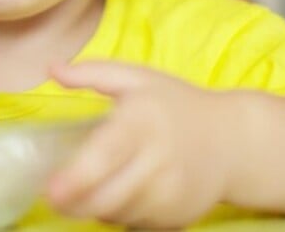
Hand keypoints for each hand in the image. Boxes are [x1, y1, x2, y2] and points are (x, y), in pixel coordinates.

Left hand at [49, 61, 232, 227]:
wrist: (233, 140)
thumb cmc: (176, 105)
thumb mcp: (137, 78)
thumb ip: (91, 72)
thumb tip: (51, 69)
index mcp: (144, 120)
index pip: (107, 155)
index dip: (77, 177)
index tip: (50, 189)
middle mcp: (160, 159)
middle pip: (107, 196)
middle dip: (73, 202)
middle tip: (55, 194)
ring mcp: (172, 193)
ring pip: (117, 214)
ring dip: (95, 207)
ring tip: (93, 187)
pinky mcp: (179, 216)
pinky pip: (135, 223)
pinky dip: (120, 215)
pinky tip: (122, 194)